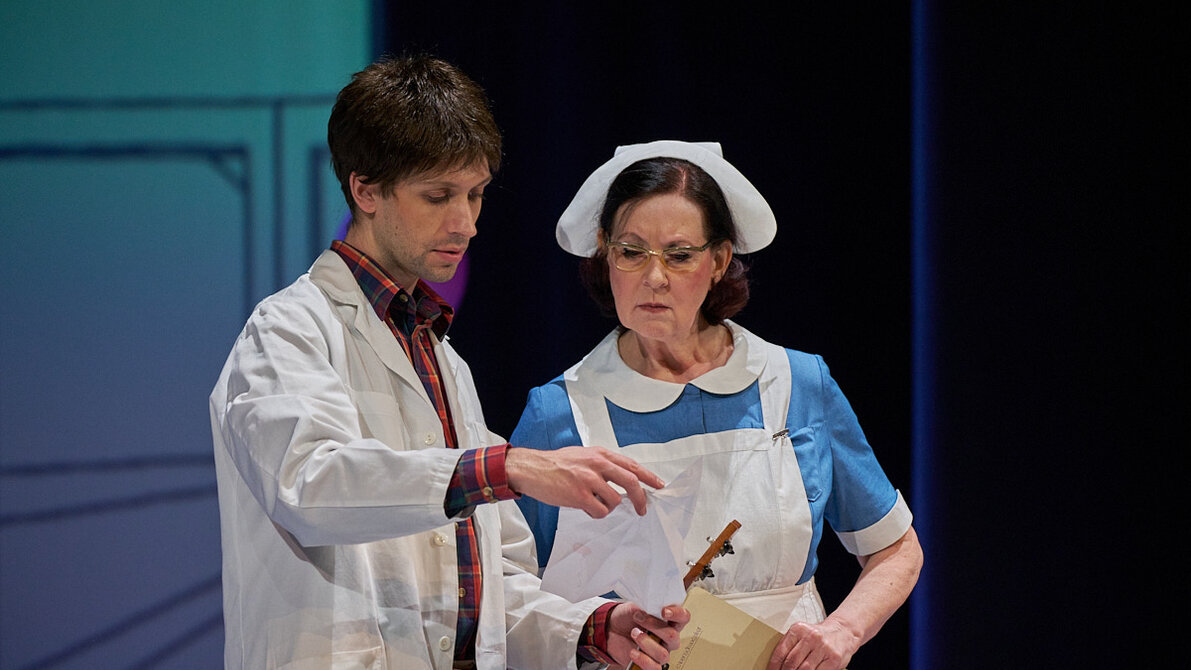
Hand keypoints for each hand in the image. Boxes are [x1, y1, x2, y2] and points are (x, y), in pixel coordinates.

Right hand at [505, 446, 663, 517]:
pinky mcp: (579, 495)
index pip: (631, 465)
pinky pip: (599, 511)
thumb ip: (602, 465)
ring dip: (608, 507)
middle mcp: (597, 464)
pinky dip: (596, 513)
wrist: (531, 468)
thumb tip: (621, 479)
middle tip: (642, 509)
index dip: (648, 476)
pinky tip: (584, 507)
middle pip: (631, 482)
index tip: (658, 485)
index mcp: (599, 454)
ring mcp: (588, 480)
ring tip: (593, 503)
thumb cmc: (555, 464)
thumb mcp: (582, 455)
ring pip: (615, 501)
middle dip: (640, 498)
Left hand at [605, 602, 688, 669]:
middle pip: (673, 636)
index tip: (664, 611)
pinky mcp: (650, 664)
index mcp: (669, 621)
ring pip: (663, 654)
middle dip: (654, 626)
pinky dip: (643, 659)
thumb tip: (653, 607)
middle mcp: (668, 638)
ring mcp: (660, 652)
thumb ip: (646, 607)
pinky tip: (633, 651)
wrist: (611, 629)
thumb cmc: (626, 617)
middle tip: (638, 617)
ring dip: (646, 642)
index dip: (678, 614)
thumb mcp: (635, 606)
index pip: (684, 617)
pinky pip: (654, 668)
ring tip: (633, 633)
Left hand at [765, 619, 859, 669]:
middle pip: (792, 662)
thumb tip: (777, 665)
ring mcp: (824, 648)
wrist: (843, 632)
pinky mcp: (834, 659)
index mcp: (799, 629)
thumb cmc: (819, 636)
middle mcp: (811, 637)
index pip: (781, 651)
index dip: (774, 666)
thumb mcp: (803, 635)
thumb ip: (791, 646)